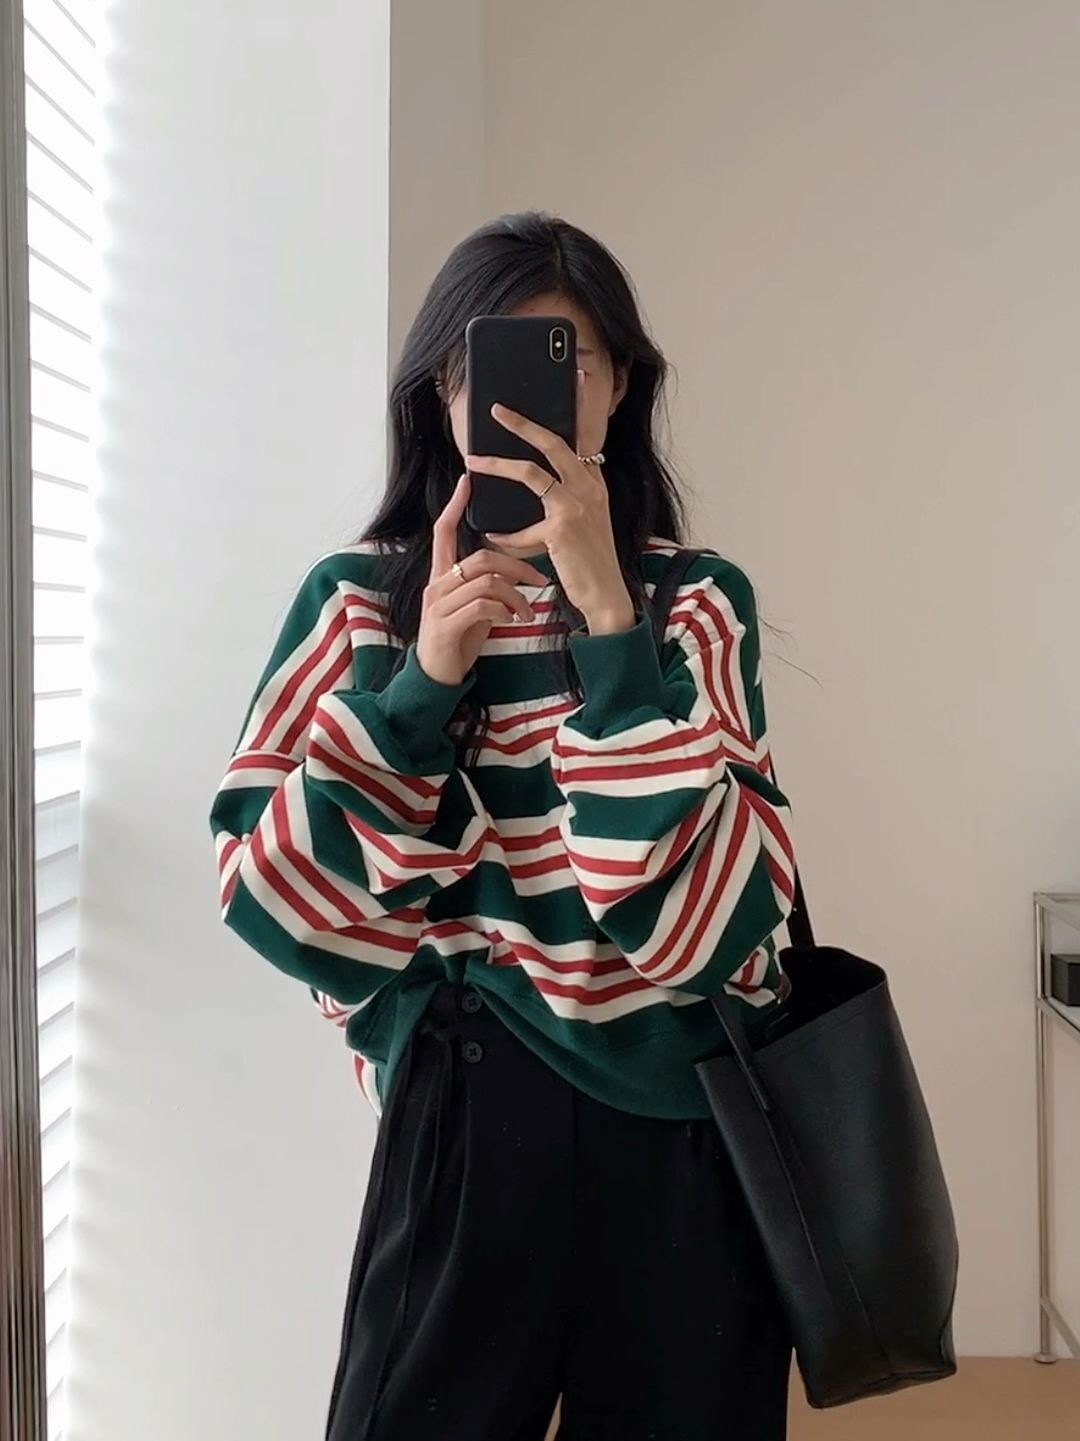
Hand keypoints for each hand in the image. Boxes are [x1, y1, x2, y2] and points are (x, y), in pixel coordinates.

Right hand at [416, 471, 548, 686]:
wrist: (436, 676)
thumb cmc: (458, 639)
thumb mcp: (473, 607)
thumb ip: (486, 585)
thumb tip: (513, 570)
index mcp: (441, 576)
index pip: (443, 531)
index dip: (455, 506)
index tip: (467, 481)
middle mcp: (436, 585)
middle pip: (480, 557)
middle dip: (516, 565)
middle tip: (539, 579)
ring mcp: (438, 605)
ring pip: (486, 580)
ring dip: (516, 594)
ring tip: (527, 612)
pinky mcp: (445, 625)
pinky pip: (482, 605)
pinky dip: (505, 611)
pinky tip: (512, 622)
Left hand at [464, 382, 634, 632]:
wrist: (606, 595)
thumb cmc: (589, 561)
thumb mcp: (583, 522)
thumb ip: (563, 498)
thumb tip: (532, 478)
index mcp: (595, 483)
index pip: (581, 438)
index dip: (576, 408)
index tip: (572, 378)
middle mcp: (590, 488)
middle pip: (554, 442)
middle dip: (522, 423)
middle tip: (496, 410)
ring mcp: (578, 506)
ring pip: (531, 472)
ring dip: (498, 464)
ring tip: (474, 459)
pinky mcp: (562, 529)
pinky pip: (522, 525)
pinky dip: (505, 534)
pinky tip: (492, 536)